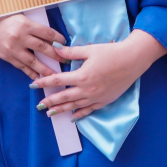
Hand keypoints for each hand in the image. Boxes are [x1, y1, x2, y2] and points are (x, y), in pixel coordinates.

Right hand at [0, 14, 66, 79]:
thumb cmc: (4, 20)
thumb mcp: (20, 17)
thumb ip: (33, 26)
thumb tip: (51, 37)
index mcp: (25, 24)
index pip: (47, 33)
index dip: (58, 39)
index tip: (65, 44)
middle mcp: (20, 37)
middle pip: (43, 48)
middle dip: (57, 55)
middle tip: (66, 61)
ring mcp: (14, 49)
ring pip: (34, 61)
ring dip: (46, 69)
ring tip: (56, 75)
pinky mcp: (8, 57)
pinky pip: (23, 67)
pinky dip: (32, 73)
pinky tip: (39, 78)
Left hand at [32, 30, 165, 120]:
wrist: (132, 61)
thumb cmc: (111, 53)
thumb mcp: (89, 50)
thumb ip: (71, 52)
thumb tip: (55, 49)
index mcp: (82, 76)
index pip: (58, 80)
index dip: (44, 83)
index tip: (34, 85)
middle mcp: (87, 89)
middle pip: (64, 97)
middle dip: (50, 101)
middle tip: (38, 105)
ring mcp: (96, 97)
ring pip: (75, 106)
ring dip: (62, 110)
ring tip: (50, 113)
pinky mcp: (104, 100)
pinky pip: (89, 110)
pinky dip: (80, 114)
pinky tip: (73, 118)